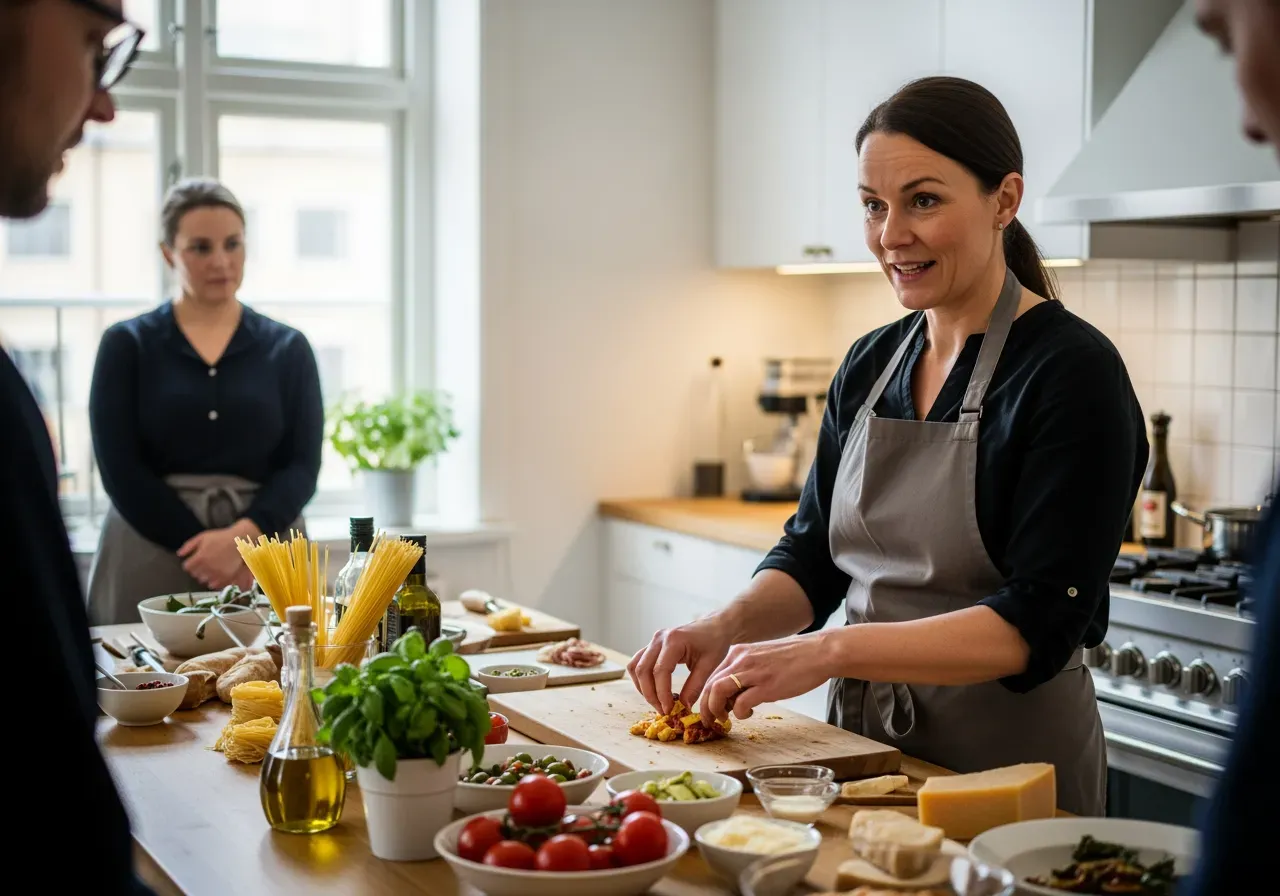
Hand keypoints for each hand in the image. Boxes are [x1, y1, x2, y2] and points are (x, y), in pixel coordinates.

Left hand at [178, 520, 258, 589]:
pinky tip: (217, 573)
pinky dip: (213, 581)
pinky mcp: (225, 577)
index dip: (190, 563)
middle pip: (195, 574)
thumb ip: (189, 546)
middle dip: (197, 569)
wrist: (239, 541)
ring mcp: (216, 573)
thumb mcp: (202, 537)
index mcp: (199, 558)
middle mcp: (206, 567)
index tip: (194, 560)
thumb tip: (179, 554)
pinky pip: (214, 585)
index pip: (187, 567)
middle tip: (205, 562)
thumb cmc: (220, 537)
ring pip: (203, 580)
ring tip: (212, 567)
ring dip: (205, 575)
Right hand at [627, 616, 732, 715]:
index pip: (660, 671)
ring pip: (636, 667)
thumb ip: (695, 686)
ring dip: (643, 688)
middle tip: (663, 711)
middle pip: (643, 670)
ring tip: (658, 702)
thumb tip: (682, 707)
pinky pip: (638, 663)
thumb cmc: (714, 643)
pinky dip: (642, 680)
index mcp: (674, 640)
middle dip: (650, 694)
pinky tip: (654, 691)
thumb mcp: (709, 665)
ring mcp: (653, 641)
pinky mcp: (652, 646)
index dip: (661, 693)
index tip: (669, 710)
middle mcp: (659, 639)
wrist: (714, 626)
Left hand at [700, 631, 836, 722]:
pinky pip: (740, 703)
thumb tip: (735, 695)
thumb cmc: (794, 659)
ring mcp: (753, 672)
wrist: (819, 653)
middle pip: (710, 685)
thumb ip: (746, 672)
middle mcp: (741, 659)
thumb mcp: (762, 658)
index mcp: (738, 652)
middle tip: (711, 720)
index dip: (707, 696)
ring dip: (716, 710)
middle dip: (706, 707)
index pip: (712, 676)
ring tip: (724, 719)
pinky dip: (739, 713)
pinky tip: (748, 714)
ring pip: (717, 692)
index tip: (710, 709)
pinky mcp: (766, 685)